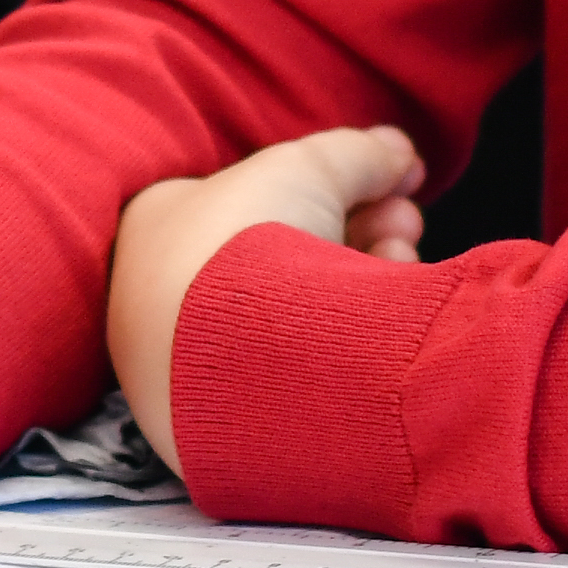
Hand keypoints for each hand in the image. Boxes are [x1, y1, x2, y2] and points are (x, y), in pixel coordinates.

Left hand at [105, 125, 426, 468]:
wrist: (233, 364)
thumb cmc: (245, 243)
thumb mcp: (310, 168)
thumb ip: (357, 154)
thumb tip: (398, 153)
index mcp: (162, 227)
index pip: (261, 195)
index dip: (334, 184)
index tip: (391, 181)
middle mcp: (171, 293)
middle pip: (292, 247)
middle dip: (365, 228)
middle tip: (405, 222)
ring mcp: (204, 359)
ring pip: (306, 308)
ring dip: (367, 276)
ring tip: (399, 261)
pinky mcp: (242, 415)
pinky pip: (307, 365)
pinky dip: (353, 337)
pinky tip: (384, 320)